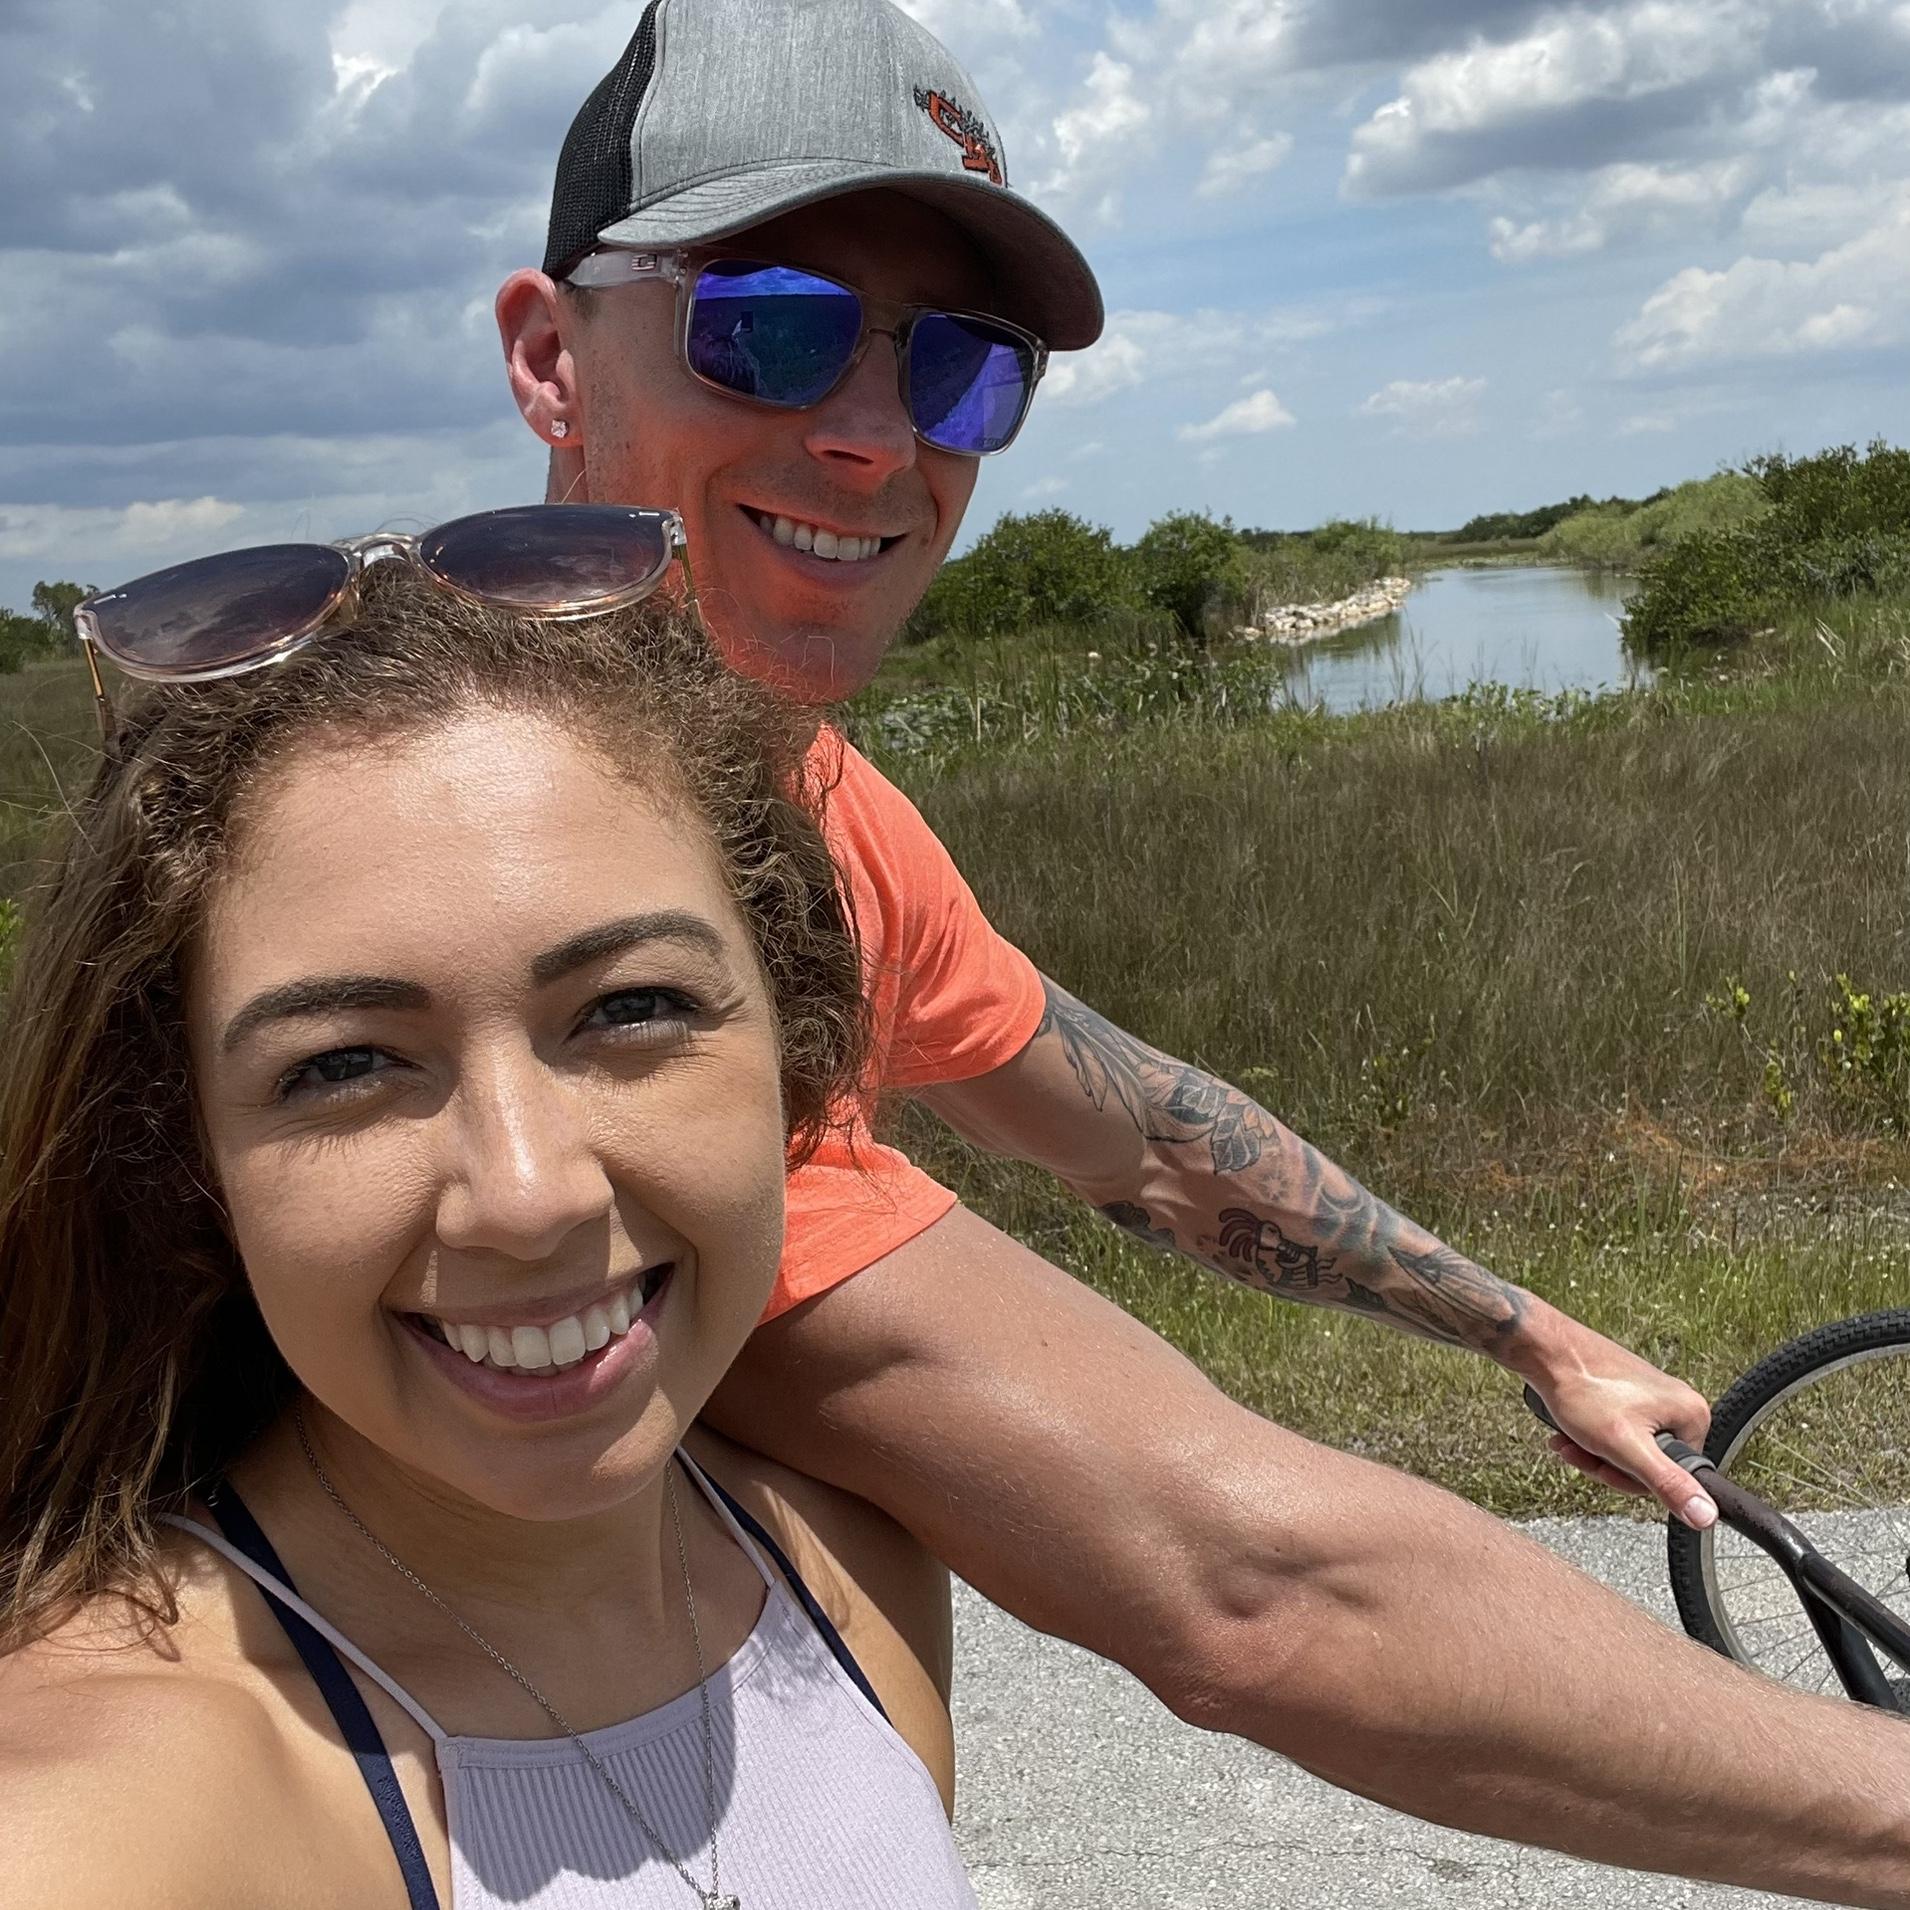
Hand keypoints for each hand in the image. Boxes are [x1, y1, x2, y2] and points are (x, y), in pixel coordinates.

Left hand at [1529, 1333, 1716, 1529]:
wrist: (1545, 1349)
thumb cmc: (1583, 1389)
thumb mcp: (1625, 1447)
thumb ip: (1667, 1483)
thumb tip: (1707, 1516)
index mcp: (1692, 1415)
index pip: (1674, 1478)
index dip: (1632, 1480)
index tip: (1604, 1466)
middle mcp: (1677, 1404)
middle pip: (1647, 1464)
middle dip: (1606, 1465)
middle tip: (1580, 1450)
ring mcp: (1650, 1398)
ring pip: (1625, 1450)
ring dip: (1592, 1452)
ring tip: (1567, 1439)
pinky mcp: (1626, 1395)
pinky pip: (1613, 1432)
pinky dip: (1588, 1437)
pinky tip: (1566, 1432)